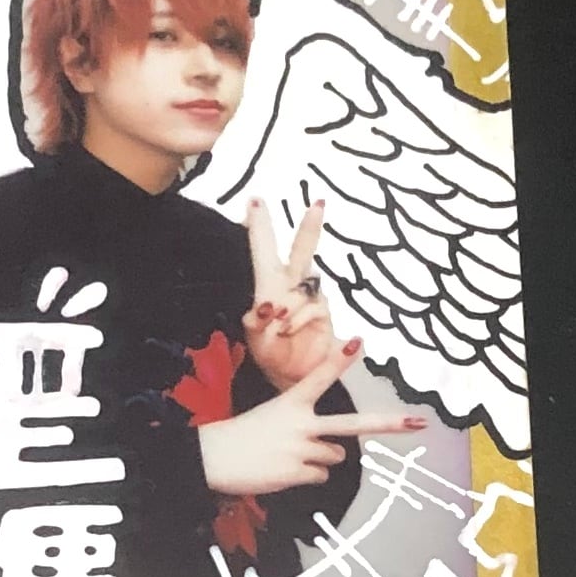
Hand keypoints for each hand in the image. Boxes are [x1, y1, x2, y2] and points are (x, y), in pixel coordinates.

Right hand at [199, 340, 423, 497]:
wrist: (212, 459)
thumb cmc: (240, 436)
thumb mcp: (270, 416)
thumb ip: (301, 424)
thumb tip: (333, 449)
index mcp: (290, 403)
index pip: (319, 377)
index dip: (340, 360)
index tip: (359, 342)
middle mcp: (301, 423)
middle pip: (353, 424)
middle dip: (388, 424)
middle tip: (418, 422)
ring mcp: (301, 449)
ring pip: (336, 456)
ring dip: (321, 458)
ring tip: (291, 455)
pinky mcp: (297, 473)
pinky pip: (321, 477)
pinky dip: (307, 476)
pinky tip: (284, 470)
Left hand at [241, 198, 338, 388]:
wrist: (290, 376)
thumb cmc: (269, 351)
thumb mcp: (252, 334)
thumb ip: (255, 319)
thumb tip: (268, 307)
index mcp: (269, 284)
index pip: (263, 250)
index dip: (260, 227)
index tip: (254, 201)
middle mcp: (292, 286)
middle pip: (303, 250)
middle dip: (310, 227)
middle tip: (319, 204)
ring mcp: (310, 298)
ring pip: (305, 283)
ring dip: (286, 306)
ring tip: (276, 327)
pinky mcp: (322, 313)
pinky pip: (310, 307)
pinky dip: (294, 320)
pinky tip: (285, 331)